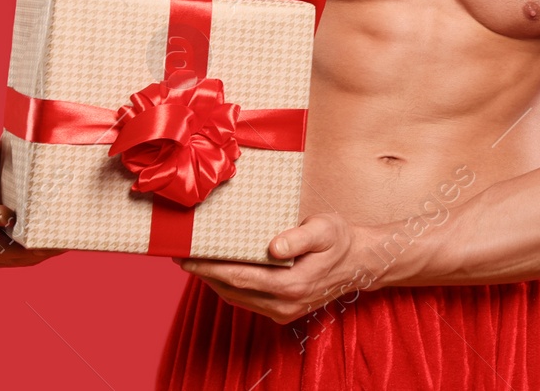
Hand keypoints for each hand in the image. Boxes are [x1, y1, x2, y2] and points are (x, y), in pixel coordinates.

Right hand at [0, 132, 64, 267]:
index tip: (10, 214)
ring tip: (50, 247)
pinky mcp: (2, 254)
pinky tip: (54, 246)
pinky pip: (17, 261)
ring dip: (27, 256)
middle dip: (11, 247)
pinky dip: (35, 256)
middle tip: (36, 240)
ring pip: (3, 259)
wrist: (3, 176)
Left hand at [176, 213, 385, 324]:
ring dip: (213, 281)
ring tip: (193, 261)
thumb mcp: (324, 228)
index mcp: (292, 284)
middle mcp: (284, 304)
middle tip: (179, 254)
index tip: (186, 256)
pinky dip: (229, 286)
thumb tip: (273, 248)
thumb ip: (299, 237)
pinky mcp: (282, 311)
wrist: (360, 262)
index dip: (210, 268)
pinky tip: (219, 271)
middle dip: (203, 274)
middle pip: (232, 290)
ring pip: (237, 298)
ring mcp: (283, 311)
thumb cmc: (340, 239)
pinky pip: (247, 300)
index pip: (240, 277)